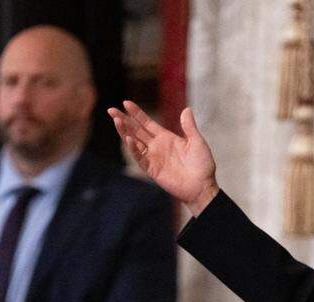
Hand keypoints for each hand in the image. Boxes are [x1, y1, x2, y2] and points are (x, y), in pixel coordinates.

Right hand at [108, 101, 219, 215]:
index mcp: (166, 138)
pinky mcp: (152, 170)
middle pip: (136, 131)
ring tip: (116, 121)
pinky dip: (134, 149)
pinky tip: (128, 139)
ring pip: (134, 143)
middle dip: (124, 120)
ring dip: (124, 132)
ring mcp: (153, 158)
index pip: (147, 123)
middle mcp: (157, 146)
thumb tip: (186, 109)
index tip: (126, 103)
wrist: (202, 186)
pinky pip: (141, 158)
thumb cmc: (202, 165)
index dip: (136, 114)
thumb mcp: (197, 141)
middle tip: (111, 110)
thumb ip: (189, 127)